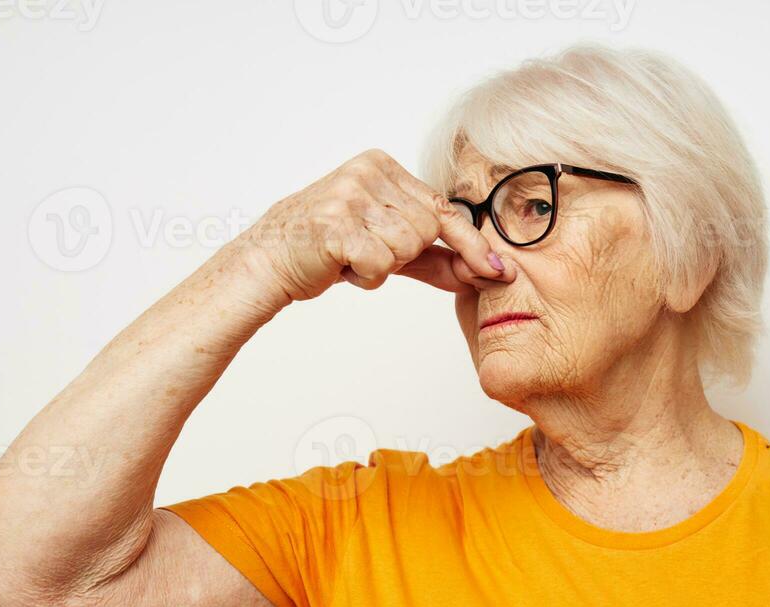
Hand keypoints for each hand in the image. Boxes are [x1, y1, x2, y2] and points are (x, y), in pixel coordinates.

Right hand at [223, 148, 511, 306]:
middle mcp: (368, 172)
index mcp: (383, 166)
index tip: (499, 270)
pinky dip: (366, 277)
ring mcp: (350, 195)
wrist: (270, 259)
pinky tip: (340, 264)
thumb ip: (436, 257)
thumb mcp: (388, 246)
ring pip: (406, 248)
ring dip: (382, 266)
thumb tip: (487, 271)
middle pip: (426, 231)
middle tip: (366, 250)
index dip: (471, 243)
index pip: (442, 208)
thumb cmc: (330, 249)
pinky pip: (381, 265)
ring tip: (351, 255)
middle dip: (404, 255)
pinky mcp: (335, 224)